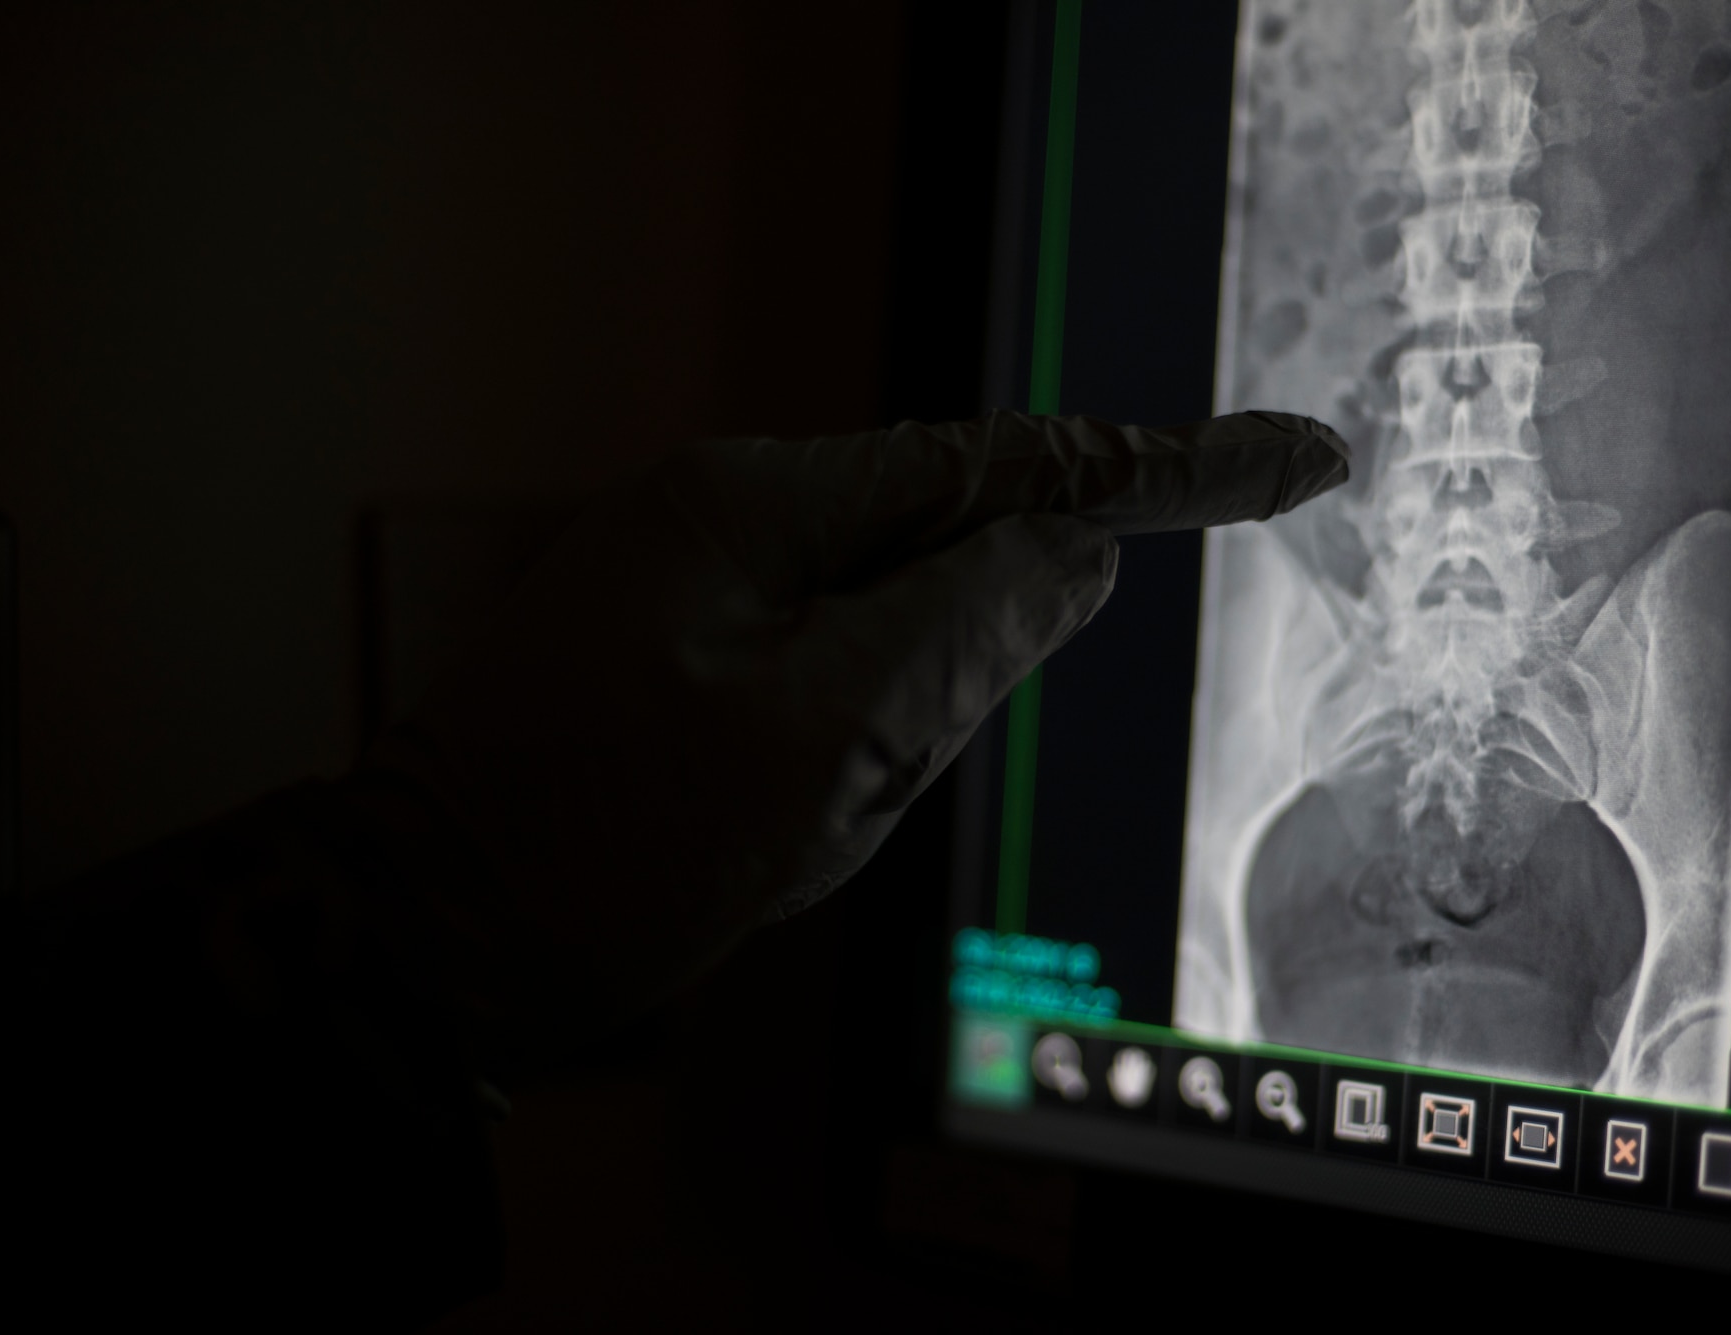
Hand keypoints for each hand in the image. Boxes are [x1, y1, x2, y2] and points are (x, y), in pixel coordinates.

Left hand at [365, 410, 1347, 1075]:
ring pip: (893, 637)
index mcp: (765, 505)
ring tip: (764, 830)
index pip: (1015, 462)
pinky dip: (840, 759)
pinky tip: (756, 828)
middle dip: (957, 679)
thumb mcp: (825, 743)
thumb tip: (1071, 553)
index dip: (1172, 468)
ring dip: (885, 741)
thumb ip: (970, 628)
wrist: (426, 941)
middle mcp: (733, 518)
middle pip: (950, 552)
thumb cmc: (606, 847)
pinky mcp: (688, 657)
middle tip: (836, 796)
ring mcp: (703, 586)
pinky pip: (827, 688)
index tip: (1304, 457)